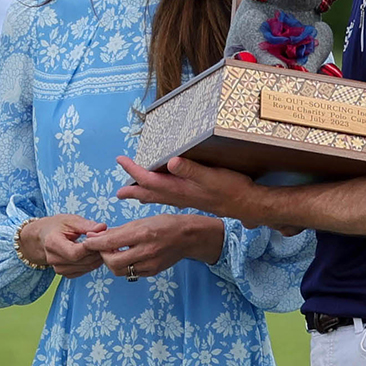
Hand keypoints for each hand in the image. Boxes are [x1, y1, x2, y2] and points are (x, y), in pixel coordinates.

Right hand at [18, 215, 106, 278]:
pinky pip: (84, 271)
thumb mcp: (70, 220)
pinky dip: (92, 263)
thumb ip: (87, 225)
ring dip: (96, 258)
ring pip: (86, 267)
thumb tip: (103, 228)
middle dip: (96, 252)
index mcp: (52, 243)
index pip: (75, 252)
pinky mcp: (65, 273)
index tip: (100, 238)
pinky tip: (93, 254)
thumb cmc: (56, 226)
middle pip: (82, 261)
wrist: (43, 237)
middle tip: (104, 242)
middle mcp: (53, 259)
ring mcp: (58, 268)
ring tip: (99, 246)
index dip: (90, 247)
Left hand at [84, 213, 224, 275]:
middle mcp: (145, 251)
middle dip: (102, 256)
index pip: (109, 242)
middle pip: (112, 262)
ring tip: (114, 252)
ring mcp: (150, 264)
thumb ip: (118, 231)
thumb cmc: (163, 224)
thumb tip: (96, 236)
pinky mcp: (152, 272)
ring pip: (120, 271)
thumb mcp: (140, 221)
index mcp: (141, 234)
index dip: (94, 243)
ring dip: (112, 263)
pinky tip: (127, 257)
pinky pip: (131, 274)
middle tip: (102, 248)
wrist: (187, 237)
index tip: (88, 241)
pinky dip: (124, 267)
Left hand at [117, 155, 264, 227]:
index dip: (133, 170)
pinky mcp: (193, 200)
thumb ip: (191, 170)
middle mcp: (179, 196)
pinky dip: (159, 197)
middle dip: (133, 190)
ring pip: (158, 198)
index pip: (149, 179)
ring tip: (133, 196)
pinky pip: (168, 199)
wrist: (247, 205)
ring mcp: (185, 200)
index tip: (121, 160)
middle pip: (149, 193)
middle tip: (118, 194)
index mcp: (179, 189)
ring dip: (144, 196)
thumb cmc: (231, 189)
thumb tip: (171, 162)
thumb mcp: (212, 176)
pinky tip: (162, 197)